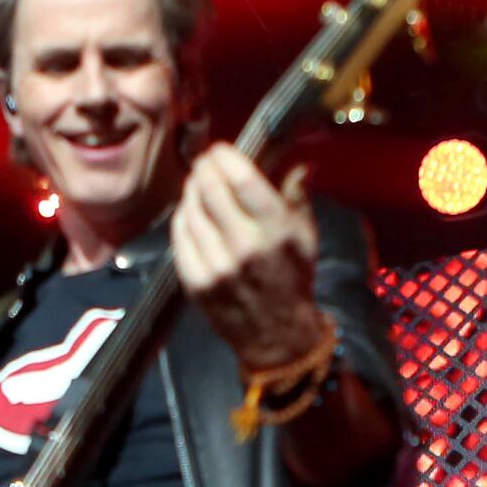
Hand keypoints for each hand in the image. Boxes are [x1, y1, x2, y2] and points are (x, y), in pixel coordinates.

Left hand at [172, 140, 325, 371]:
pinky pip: (179, 236)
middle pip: (210, 189)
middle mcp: (244, 246)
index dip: (225, 156)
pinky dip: (182, 218)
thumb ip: (298, 196)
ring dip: (191, 191)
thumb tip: (297, 163)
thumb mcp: (306, 237)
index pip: (242, 178)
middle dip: (204, 169)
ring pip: (190, 210)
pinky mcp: (196, 281)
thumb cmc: (293, 281)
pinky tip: (190, 212)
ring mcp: (216, 265)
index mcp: (276, 230)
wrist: (277, 336)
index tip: (220, 150)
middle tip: (204, 164)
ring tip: (197, 186)